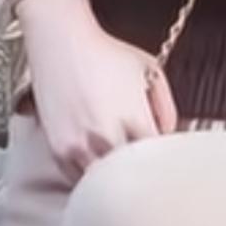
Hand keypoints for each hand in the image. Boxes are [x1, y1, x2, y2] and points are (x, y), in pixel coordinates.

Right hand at [17, 0, 177, 180]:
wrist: (61, 40)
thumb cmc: (105, 53)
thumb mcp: (150, 70)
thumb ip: (167, 108)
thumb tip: (168, 138)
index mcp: (133, 117)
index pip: (158, 160)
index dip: (163, 162)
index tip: (163, 159)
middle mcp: (105, 135)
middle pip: (132, 178)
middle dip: (142, 175)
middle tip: (146, 168)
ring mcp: (79, 145)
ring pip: (103, 185)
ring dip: (114, 180)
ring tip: (121, 168)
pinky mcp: (58, 150)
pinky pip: (78, 180)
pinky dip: (90, 178)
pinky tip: (98, 164)